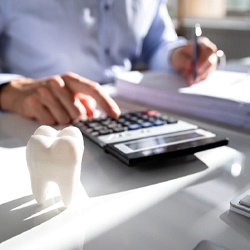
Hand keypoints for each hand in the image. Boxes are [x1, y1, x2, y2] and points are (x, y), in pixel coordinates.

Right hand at [0, 72, 120, 124]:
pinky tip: (45, 113)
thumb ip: (85, 103)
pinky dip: (50, 121)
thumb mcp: (71, 94)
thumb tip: (95, 116)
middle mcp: (59, 82)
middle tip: (68, 114)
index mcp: (72, 80)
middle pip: (78, 112)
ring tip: (54, 111)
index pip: (93, 89)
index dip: (106, 103)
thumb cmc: (53, 95)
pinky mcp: (33, 102)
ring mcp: (44, 91)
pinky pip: (50, 122)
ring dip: (62, 121)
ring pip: (64, 119)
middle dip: (77, 119)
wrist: (22, 92)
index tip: (115, 115)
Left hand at [170, 37, 217, 84]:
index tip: (196, 68)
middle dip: (202, 70)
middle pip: (211, 62)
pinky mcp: (208, 71)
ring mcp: (211, 62)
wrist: (179, 60)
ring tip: (189, 81)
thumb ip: (183, 60)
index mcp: (203, 44)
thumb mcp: (178, 56)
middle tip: (194, 77)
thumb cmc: (179, 55)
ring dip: (199, 77)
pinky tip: (190, 81)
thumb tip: (190, 66)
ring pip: (208, 71)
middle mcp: (210, 53)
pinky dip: (198, 80)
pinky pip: (205, 77)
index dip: (204, 60)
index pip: (209, 51)